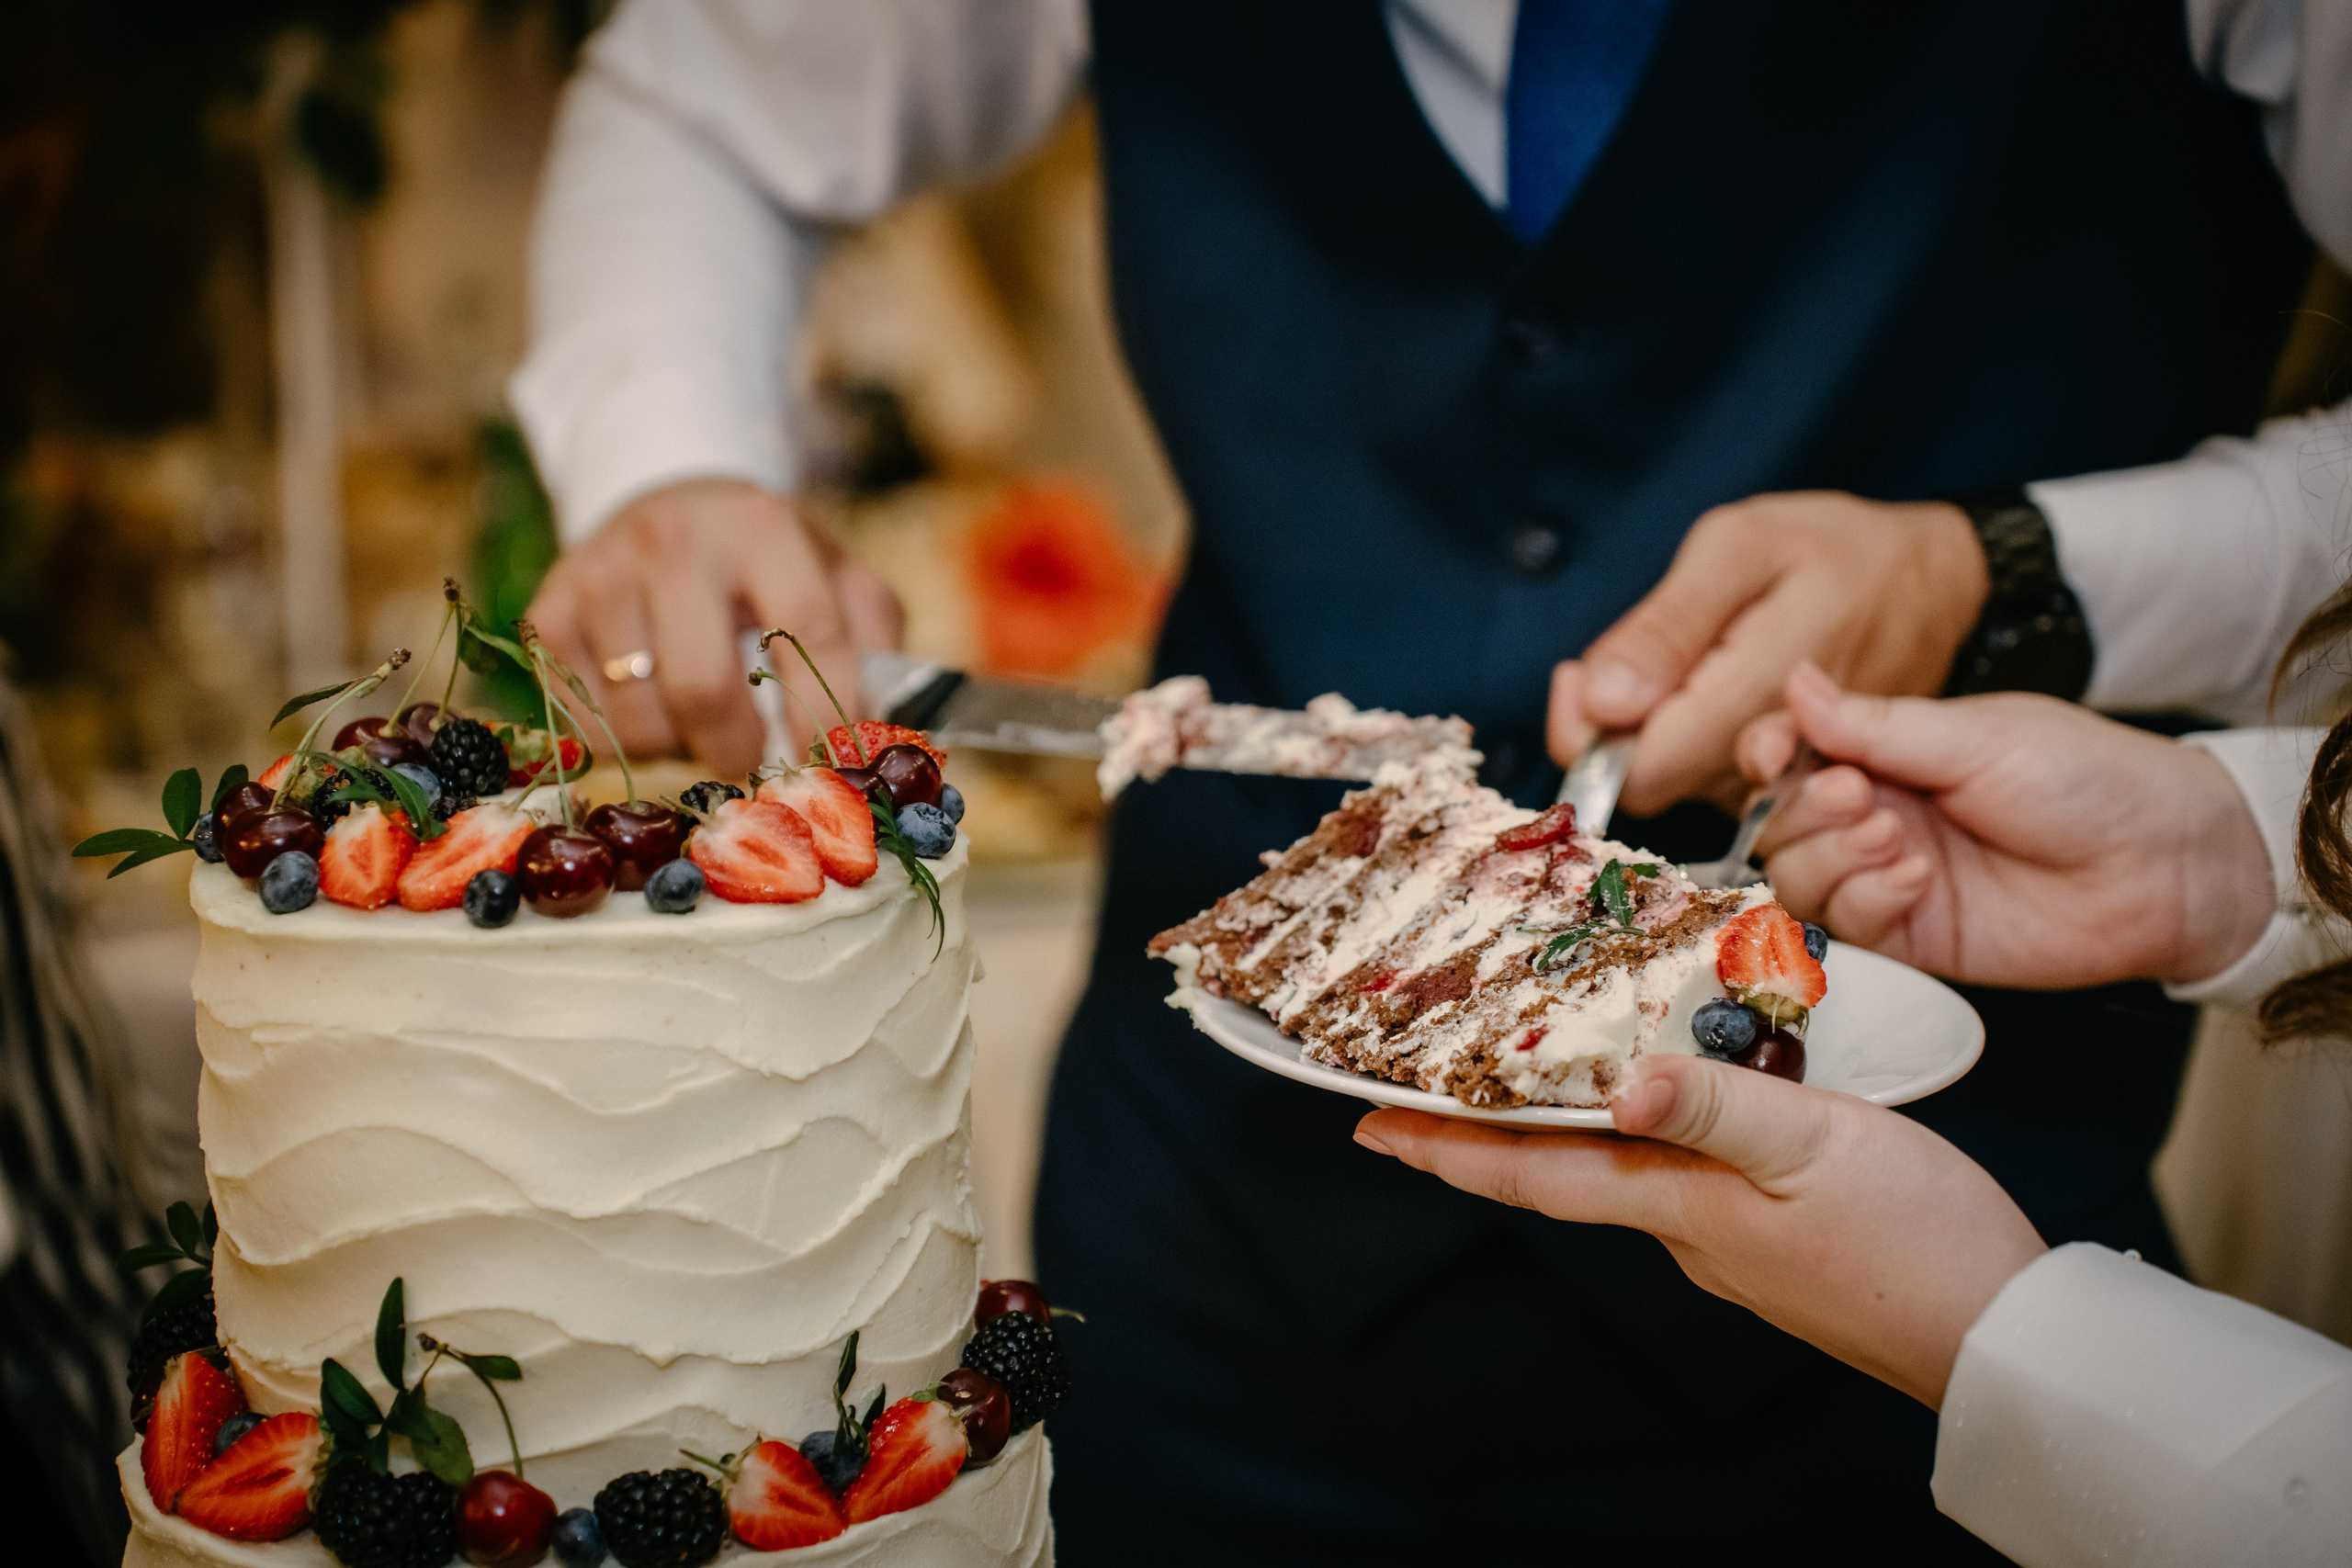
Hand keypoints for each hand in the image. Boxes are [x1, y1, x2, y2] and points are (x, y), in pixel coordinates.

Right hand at [527, 480, 903, 776]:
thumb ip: (873, 648)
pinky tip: (647, 702)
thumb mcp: (838, 579)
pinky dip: (627, 743)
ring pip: (640, 723)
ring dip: (679, 748)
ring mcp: (598, 575)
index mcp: (760, 525)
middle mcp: (671, 540)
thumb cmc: (770, 567)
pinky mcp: (546, 613)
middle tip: (754, 761)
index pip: (808, 631)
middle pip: (703, 690)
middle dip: (739, 751)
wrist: (670, 510)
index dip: (828, 715)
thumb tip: (879, 743)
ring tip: (697, 714)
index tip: (837, 769)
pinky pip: (588, 730)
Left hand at [1355, 1055, 2046, 1407]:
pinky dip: (1651, 1127)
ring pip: (1626, 1166)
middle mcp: (1686, 1230)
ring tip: (1535, 1063)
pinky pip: (1686, 1172)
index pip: (1533, 1170)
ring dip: (1570, 1121)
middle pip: (1563, 1167)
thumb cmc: (1919, 1247)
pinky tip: (1670, 1094)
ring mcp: (1729, 1241)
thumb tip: (1622, 1081)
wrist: (2006, 1337)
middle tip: (1428, 1079)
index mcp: (1679, 1204)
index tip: (1370, 1122)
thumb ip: (1717, 1105)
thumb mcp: (1816, 1146)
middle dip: (1490, 1125)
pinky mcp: (1775, 1238)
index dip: (1446, 1144)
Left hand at [1547, 492, 1987, 814]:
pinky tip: (1706, 672)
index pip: (1636, 775)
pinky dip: (1686, 726)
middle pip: (1648, 785)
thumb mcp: (1742, 550)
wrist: (1939, 581)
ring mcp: (1777, 778)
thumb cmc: (1838, 549)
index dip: (1586, 736)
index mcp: (1754, 705)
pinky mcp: (1782, 777)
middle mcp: (1767, 763)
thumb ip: (1668, 628)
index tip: (1581, 675)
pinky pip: (1709, 771)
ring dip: (1652, 724)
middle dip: (1610, 726)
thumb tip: (1601, 698)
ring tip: (1678, 649)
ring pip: (1677, 780)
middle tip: (1625, 653)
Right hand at [1743, 662, 2272, 988]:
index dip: (1769, 753)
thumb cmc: (2090, 780)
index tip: (1776, 755)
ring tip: (1894, 838)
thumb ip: (1875, 724)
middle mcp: (1880, 814)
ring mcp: (1891, 877)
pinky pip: (1845, 925)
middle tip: (1859, 796)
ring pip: (1799, 876)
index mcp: (1890, 753)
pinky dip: (1866, 899)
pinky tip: (1918, 879)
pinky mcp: (1912, 938)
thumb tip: (1795, 681)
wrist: (2166, 867)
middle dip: (1804, 809)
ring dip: (1831, 855)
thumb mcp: (1976, 737)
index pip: (1792, 752)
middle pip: (1781, 821)